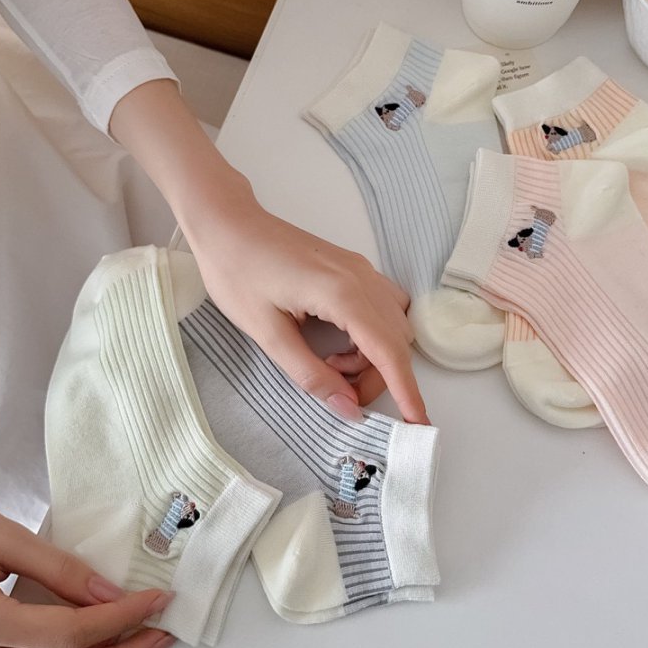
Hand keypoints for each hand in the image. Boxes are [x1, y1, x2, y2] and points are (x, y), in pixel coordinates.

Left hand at [190, 198, 428, 423]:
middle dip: (379, 378)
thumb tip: (347, 408)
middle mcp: (361, 278)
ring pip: (394, 325)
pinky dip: (372, 334)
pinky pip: (383, 307)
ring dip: (375, 356)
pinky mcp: (353, 268)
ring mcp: (360, 269)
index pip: (388, 350)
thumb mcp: (267, 333)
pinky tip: (339, 341)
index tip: (420, 423)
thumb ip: (310, 374)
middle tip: (340, 393)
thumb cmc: (237, 273)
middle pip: (396, 341)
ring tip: (331, 364)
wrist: (227, 224)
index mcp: (342, 293)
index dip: (406, 391)